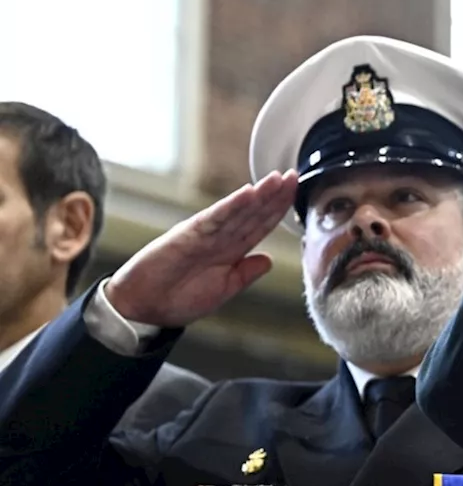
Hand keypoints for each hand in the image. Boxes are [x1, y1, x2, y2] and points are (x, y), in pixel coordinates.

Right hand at [104, 171, 298, 327]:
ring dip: (258, 194)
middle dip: (274, 195)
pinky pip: (215, 218)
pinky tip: (248, 194)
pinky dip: (232, 206)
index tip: (294, 193)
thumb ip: (245, 273)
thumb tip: (269, 260)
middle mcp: (220, 237)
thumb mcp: (223, 289)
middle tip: (294, 176)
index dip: (278, 210)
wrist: (144, 309)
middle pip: (253, 212)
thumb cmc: (179, 299)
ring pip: (238, 210)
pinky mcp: (188, 234)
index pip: (260, 225)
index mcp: (230, 251)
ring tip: (277, 179)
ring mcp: (205, 234)